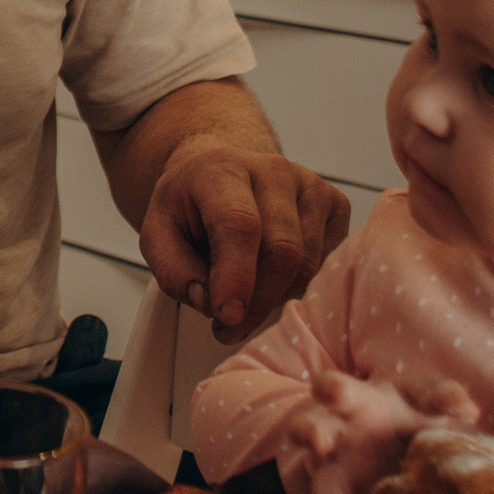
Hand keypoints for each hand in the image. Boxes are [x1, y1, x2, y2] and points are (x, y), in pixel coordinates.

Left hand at [139, 141, 348, 343]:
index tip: (227, 316)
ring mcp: (310, 185)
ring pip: (308, 264)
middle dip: (258, 302)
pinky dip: (299, 287)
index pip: (239, 224)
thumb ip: (174, 271)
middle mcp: (273, 170)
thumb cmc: (191, 208)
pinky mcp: (336, 205)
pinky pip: (327, 264)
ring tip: (245, 301)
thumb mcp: (158, 235)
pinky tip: (272, 282)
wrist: (223, 175)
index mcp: (222, 168)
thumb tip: (210, 302)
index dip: (236, 276)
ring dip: (276, 299)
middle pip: (282, 251)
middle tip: (229, 325)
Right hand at [279, 370, 478, 493]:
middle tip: (317, 440)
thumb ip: (442, 397)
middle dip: (308, 434)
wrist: (393, 451)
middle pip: (307, 432)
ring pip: (324, 491)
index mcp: (351, 403)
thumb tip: (469, 409)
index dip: (329, 389)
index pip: (332, 390)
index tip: (333, 393)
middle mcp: (334, 438)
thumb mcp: (421, 400)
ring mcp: (337, 476)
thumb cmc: (404, 415)